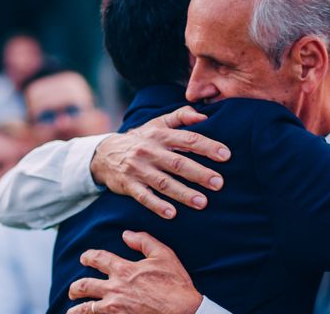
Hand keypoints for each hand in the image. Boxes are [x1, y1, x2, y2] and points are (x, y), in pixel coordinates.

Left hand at [67, 231, 201, 313]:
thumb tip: (126, 234)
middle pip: (83, 286)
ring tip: (72, 311)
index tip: (84, 258)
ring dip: (75, 310)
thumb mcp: (164, 255)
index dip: (88, 256)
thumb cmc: (175, 283)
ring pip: (85, 310)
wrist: (184, 312)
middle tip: (73, 290)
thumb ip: (143, 241)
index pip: (98, 259)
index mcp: (124, 270)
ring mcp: (114, 310)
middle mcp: (114, 290)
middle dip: (75, 288)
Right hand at [90, 106, 230, 218]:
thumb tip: (203, 115)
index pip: (188, 140)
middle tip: (219, 183)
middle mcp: (150, 151)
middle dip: (200, 174)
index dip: (207, 147)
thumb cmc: (140, 139)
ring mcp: (138, 169)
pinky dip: (157, 205)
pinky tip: (172, 214)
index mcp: (160, 135)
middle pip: (178, 163)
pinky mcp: (128, 185)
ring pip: (164, 182)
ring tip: (203, 202)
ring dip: (183, 193)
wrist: (104, 153)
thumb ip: (180, 116)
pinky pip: (144, 197)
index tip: (226, 155)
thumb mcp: (157, 123)